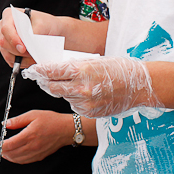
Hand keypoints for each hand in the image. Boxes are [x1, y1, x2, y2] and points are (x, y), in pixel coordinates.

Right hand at [0, 7, 63, 68]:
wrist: (52, 31)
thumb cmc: (47, 24)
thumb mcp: (42, 24)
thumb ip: (33, 33)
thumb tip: (27, 44)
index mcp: (9, 15)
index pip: (6, 29)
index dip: (13, 40)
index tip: (23, 48)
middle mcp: (3, 27)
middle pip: (4, 42)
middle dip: (19, 51)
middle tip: (32, 53)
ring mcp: (4, 40)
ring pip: (6, 53)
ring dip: (21, 58)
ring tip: (34, 57)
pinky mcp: (8, 51)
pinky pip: (10, 61)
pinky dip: (22, 62)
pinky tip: (31, 59)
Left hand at [0, 110, 71, 163]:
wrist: (67, 130)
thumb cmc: (51, 120)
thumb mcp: (33, 115)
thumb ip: (18, 120)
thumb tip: (5, 124)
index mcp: (29, 135)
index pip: (8, 144)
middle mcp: (32, 146)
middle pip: (11, 154)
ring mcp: (36, 153)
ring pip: (16, 159)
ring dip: (6, 156)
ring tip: (1, 150)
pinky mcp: (39, 156)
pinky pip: (24, 161)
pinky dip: (15, 159)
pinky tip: (12, 154)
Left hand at [23, 55, 162, 117]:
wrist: (140, 86)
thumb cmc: (118, 69)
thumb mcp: (94, 61)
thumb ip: (73, 66)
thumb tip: (53, 68)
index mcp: (82, 71)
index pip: (52, 71)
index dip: (40, 70)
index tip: (33, 69)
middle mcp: (82, 89)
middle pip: (52, 87)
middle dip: (45, 82)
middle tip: (41, 77)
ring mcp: (86, 103)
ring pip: (63, 97)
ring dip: (62, 91)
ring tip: (71, 83)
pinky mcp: (90, 113)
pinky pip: (74, 105)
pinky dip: (74, 99)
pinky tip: (83, 93)